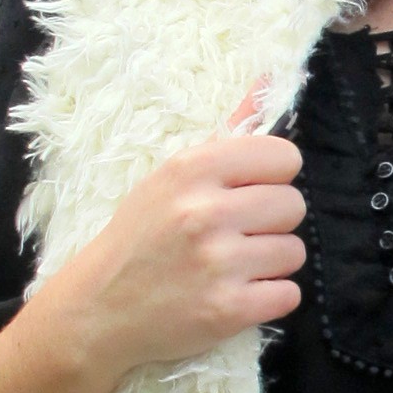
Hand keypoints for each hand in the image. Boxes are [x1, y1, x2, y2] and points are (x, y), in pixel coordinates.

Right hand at [60, 85, 305, 388]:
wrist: (98, 310)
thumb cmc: (140, 237)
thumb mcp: (171, 177)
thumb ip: (228, 134)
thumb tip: (270, 81)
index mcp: (191, 170)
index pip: (283, 157)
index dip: (272, 177)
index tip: (248, 192)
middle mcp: (205, 213)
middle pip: (294, 205)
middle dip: (272, 222)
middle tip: (238, 234)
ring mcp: (218, 264)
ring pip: (294, 252)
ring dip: (270, 262)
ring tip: (233, 266)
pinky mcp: (228, 311)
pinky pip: (289, 294)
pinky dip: (269, 298)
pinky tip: (236, 294)